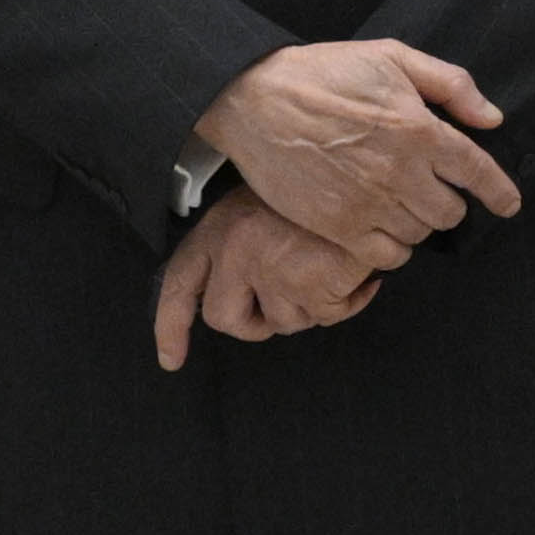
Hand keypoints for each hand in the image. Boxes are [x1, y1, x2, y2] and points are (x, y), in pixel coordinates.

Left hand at [156, 188, 396, 367]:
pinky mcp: (309, 285)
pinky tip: (358, 273)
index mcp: (219, 228)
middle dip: (256, 323)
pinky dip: (347, 301)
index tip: (171, 359)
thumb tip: (242, 294)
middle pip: (226, 319)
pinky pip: (326, 316)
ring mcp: (270, 270)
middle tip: (288, 302)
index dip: (171, 327)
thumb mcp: (263, 206)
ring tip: (330, 267)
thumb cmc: (319, 188)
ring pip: (284, 322)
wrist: (364, 175)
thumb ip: (241, 246)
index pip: (179, 285)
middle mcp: (235, 251)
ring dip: (311, 305)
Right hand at [198, 38, 516, 253]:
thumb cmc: (323, 73)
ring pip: (419, 235)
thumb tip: (491, 118)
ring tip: (398, 204)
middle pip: (450, 212)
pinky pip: (385, 257)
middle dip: (448, 203)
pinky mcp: (337, 225)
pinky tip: (380, 228)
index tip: (509, 204)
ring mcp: (368, 202)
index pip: (477, 171)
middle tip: (429, 190)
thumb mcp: (392, 57)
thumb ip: (450, 85)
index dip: (500, 192)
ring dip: (417, 224)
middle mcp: (400, 171)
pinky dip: (391, 249)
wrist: (254, 98)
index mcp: (419, 128)